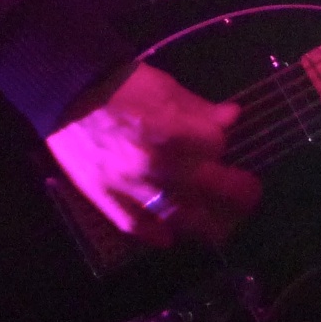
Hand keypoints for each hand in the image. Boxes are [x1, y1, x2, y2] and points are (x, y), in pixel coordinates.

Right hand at [45, 63, 261, 247]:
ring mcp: (137, 192)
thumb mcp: (167, 87)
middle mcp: (161, 169)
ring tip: (222, 224)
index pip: (218, 147)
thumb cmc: (122, 86)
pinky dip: (160, 235)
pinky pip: (143, 230)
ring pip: (186, 220)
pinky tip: (172, 235)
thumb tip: (232, 118)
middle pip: (216, 190)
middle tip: (250, 194)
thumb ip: (201, 108)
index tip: (218, 138)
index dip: (220, 142)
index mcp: (176, 134)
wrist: (70, 95)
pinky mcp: (112, 204)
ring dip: (209, 223)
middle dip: (240, 191)